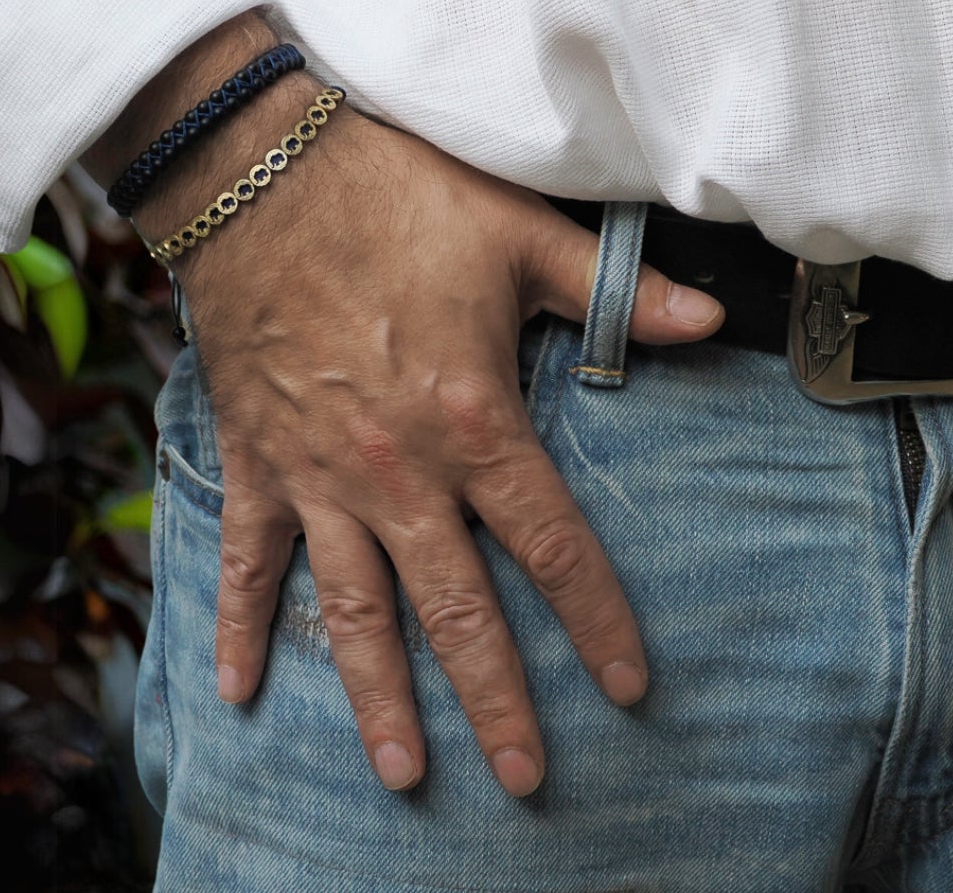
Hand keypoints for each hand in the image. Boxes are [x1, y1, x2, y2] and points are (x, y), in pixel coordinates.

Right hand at [168, 94, 724, 797]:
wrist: (260, 173)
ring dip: (379, 696)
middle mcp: (397, 470)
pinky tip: (238, 690)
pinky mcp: (258, 459)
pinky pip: (247, 559)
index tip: (629, 687)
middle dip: (496, 700)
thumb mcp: (517, 234)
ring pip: (354, 609)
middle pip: (456, 608)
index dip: (597, 619)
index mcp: (472, 420)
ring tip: (403, 773)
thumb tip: (714, 324)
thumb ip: (615, 293)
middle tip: (526, 780)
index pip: (552, 544)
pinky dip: (239, 625)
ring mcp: (319, 474)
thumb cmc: (394, 196)